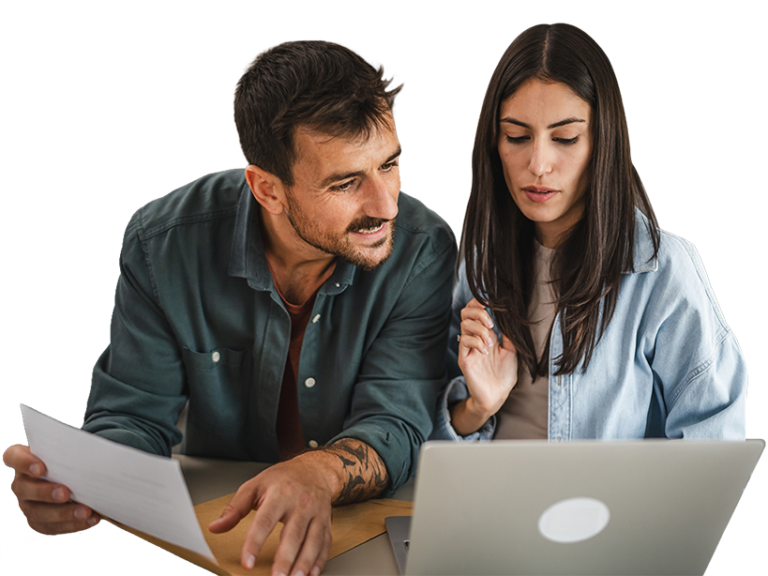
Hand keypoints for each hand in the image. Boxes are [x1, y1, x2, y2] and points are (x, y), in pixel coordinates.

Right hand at [2, 444, 100, 534]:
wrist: (74, 474)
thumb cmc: (69, 458)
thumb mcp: (69, 451)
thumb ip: (71, 451)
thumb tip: (92, 454)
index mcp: (23, 459)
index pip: (13, 457)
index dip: (23, 463)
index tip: (41, 468)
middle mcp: (22, 482)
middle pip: (24, 489)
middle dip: (45, 493)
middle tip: (66, 493)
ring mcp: (27, 503)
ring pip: (37, 512)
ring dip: (62, 514)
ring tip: (85, 512)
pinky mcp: (38, 520)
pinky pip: (50, 526)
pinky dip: (72, 525)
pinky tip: (89, 519)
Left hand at [208, 452, 335, 575]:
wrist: (314, 469)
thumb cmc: (282, 479)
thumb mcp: (255, 486)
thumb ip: (235, 508)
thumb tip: (215, 527)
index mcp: (280, 494)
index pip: (265, 521)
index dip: (255, 543)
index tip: (247, 562)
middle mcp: (301, 503)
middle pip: (293, 534)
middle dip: (285, 559)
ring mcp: (317, 513)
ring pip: (312, 541)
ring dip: (304, 563)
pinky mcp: (327, 522)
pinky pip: (325, 543)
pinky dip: (320, 560)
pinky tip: (312, 574)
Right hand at [453, 299, 517, 434]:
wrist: (498, 395)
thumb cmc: (504, 375)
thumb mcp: (512, 351)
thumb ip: (509, 335)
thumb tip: (510, 318)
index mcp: (486, 334)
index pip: (475, 311)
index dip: (479, 303)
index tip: (489, 303)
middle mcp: (475, 338)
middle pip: (466, 313)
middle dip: (478, 313)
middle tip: (490, 323)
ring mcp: (468, 348)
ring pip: (464, 325)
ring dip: (479, 329)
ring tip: (490, 342)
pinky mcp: (464, 358)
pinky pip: (464, 342)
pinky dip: (476, 342)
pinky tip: (485, 351)